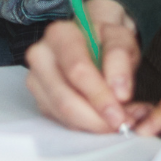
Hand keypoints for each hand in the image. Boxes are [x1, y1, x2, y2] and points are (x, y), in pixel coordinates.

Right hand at [25, 0, 151, 133]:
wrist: (93, 41)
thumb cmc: (104, 39)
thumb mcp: (121, 38)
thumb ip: (121, 59)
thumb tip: (119, 92)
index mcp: (59, 34)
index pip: (77, 70)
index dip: (99, 96)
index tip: (119, 113)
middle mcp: (41, 56)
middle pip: (65, 99)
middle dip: (96, 118)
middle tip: (123, 123)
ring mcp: (37, 80)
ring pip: (63, 115)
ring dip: (93, 124)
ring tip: (117, 118)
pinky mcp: (41, 100)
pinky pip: (63, 122)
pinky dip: (86, 125)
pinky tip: (102, 116)